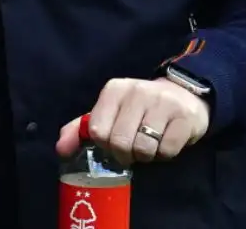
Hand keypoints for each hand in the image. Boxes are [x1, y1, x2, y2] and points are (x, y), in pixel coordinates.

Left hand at [56, 78, 209, 163]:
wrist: (184, 95)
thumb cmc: (139, 109)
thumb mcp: (109, 112)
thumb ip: (81, 129)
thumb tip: (61, 150)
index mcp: (114, 90)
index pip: (97, 130)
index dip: (104, 145)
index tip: (112, 144)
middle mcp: (137, 92)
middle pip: (119, 142)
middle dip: (124, 154)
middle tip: (132, 150)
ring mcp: (163, 103)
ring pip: (143, 148)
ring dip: (146, 155)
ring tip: (149, 145)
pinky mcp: (185, 117)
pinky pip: (167, 151)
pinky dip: (164, 154)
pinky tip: (166, 142)